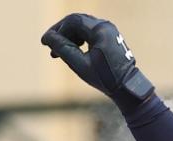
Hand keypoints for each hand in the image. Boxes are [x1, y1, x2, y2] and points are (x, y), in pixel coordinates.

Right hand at [41, 13, 155, 107]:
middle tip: (50, 46)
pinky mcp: (110, 38)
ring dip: (69, 37)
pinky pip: (90, 33)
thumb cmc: (106, 78)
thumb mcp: (80, 65)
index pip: (72, 21)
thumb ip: (62, 49)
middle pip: (76, 22)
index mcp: (100, 30)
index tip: (45, 42)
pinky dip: (79, 40)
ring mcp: (110, 31)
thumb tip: (47, 37)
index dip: (56, 30)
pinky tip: (72, 50)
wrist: (128, 87)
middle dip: (61, 33)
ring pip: (82, 27)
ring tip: (58, 52)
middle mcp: (106, 26)